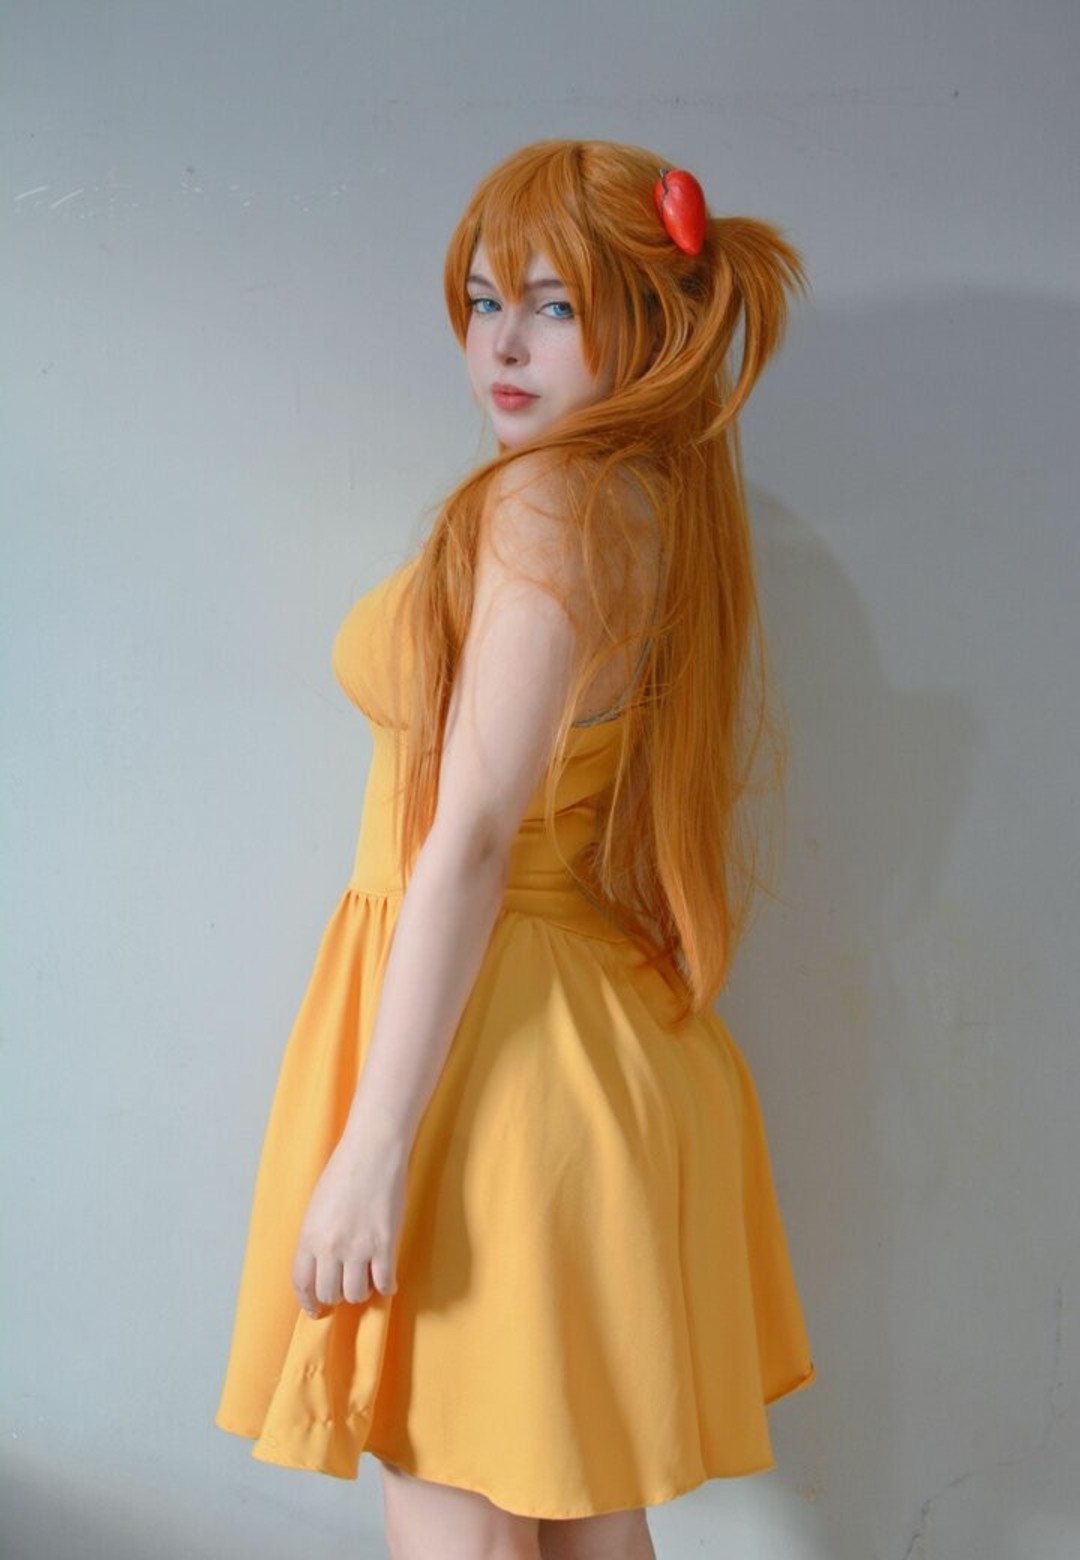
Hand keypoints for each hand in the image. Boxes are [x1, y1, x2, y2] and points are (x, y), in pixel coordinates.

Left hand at [291, 1125, 409, 1317]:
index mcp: (309, 1236)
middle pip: (329, 1293)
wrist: (373, 1150)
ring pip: (356, 1293)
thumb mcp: (318, 1206)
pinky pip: (385, 1282)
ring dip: (361, 1291)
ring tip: (368, 1280)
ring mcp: (358, 1248)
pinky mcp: (384, 1244)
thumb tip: (323, 1264)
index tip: (314, 1309)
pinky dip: (387, 1287)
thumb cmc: (345, 1170)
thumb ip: (317, 1236)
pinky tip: (389, 1281)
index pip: (302, 1283)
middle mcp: (330, 1247)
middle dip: (336, 1296)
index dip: (308, 1301)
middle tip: (346, 1288)